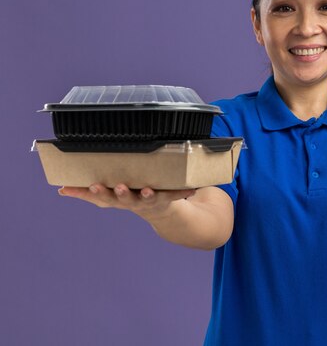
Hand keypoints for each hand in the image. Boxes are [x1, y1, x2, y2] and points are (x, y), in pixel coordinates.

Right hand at [58, 183, 195, 220]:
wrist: (163, 213)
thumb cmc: (132, 197)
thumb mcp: (109, 197)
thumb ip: (85, 193)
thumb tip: (61, 189)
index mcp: (119, 199)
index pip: (105, 197)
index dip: (99, 193)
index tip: (93, 186)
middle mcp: (135, 201)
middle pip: (126, 199)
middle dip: (121, 194)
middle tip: (118, 187)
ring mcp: (153, 200)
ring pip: (149, 198)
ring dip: (147, 195)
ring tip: (146, 190)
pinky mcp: (170, 197)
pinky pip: (177, 193)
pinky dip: (185, 191)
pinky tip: (193, 189)